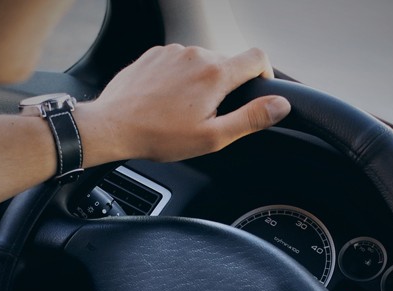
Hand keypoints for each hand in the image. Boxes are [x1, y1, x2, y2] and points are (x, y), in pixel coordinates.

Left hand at [76, 45, 291, 164]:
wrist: (112, 126)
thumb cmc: (159, 135)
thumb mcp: (212, 137)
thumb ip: (251, 119)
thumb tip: (280, 105)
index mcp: (215, 74)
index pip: (258, 58)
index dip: (265, 74)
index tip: (257, 92)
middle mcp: (196, 54)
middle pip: (228, 62)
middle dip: (226, 86)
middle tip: (209, 115)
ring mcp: (173, 52)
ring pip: (202, 62)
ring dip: (201, 82)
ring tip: (183, 110)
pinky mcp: (155, 54)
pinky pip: (178, 62)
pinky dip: (180, 78)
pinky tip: (166, 101)